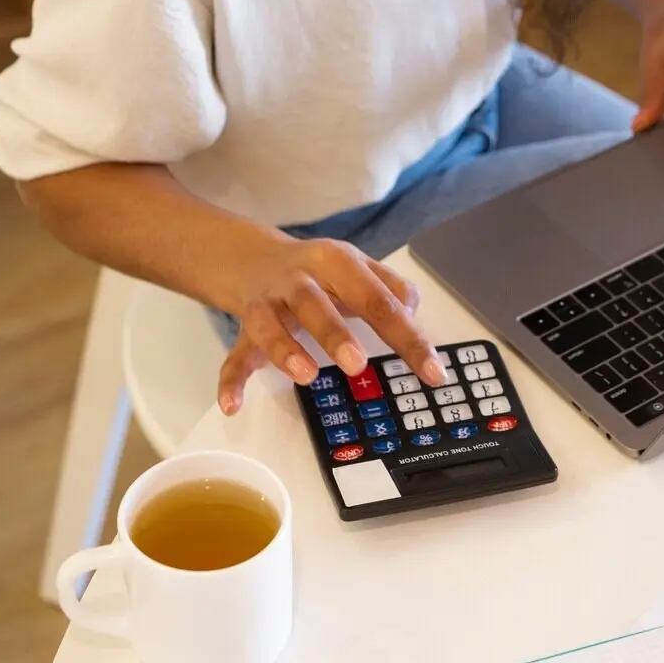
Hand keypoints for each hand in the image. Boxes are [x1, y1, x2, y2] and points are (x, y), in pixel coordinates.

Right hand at [217, 237, 444, 413]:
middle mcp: (299, 278)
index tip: (432, 372)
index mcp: (337, 262)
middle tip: (357, 364)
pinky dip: (231, 378)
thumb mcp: (359, 268)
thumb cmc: (321, 272)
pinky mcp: (245, 326)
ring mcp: (268, 302)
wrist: (255, 258)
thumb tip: (411, 313)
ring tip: (305, 376)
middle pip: (314, 302)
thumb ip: (390, 288)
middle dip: (334, 333)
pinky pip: (235, 352)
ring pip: (269, 323)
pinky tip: (232, 404)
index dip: (407, 336)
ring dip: (285, 349)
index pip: (377, 298)